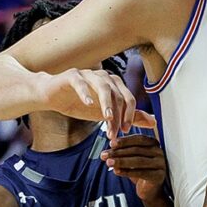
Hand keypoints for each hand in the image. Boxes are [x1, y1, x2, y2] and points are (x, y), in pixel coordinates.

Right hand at [38, 68, 154, 139]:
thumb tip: (154, 122)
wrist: (52, 96)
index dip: (129, 115)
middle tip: (114, 132)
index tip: (125, 132)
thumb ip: (130, 117)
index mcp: (115, 85)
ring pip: (103, 86)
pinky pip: (81, 82)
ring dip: (106, 103)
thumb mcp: (106, 114)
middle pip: (117, 94)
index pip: (128, 99)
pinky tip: (88, 103)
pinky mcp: (72, 75)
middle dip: (117, 115)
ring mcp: (88, 74)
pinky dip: (85, 92)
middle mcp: (104, 77)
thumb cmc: (80, 104)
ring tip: (106, 118)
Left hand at [100, 134, 165, 200]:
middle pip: (136, 150)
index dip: (124, 141)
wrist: (150, 189)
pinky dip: (127, 172)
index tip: (111, 143)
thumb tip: (108, 150)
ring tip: (108, 163)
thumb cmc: (140, 170)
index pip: (138, 139)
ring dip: (121, 161)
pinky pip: (141, 173)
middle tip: (105, 155)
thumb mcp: (131, 159)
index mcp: (153, 143)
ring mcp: (160, 164)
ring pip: (138, 161)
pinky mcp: (158, 176)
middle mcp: (159, 152)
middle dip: (119, 152)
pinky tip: (117, 171)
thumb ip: (122, 152)